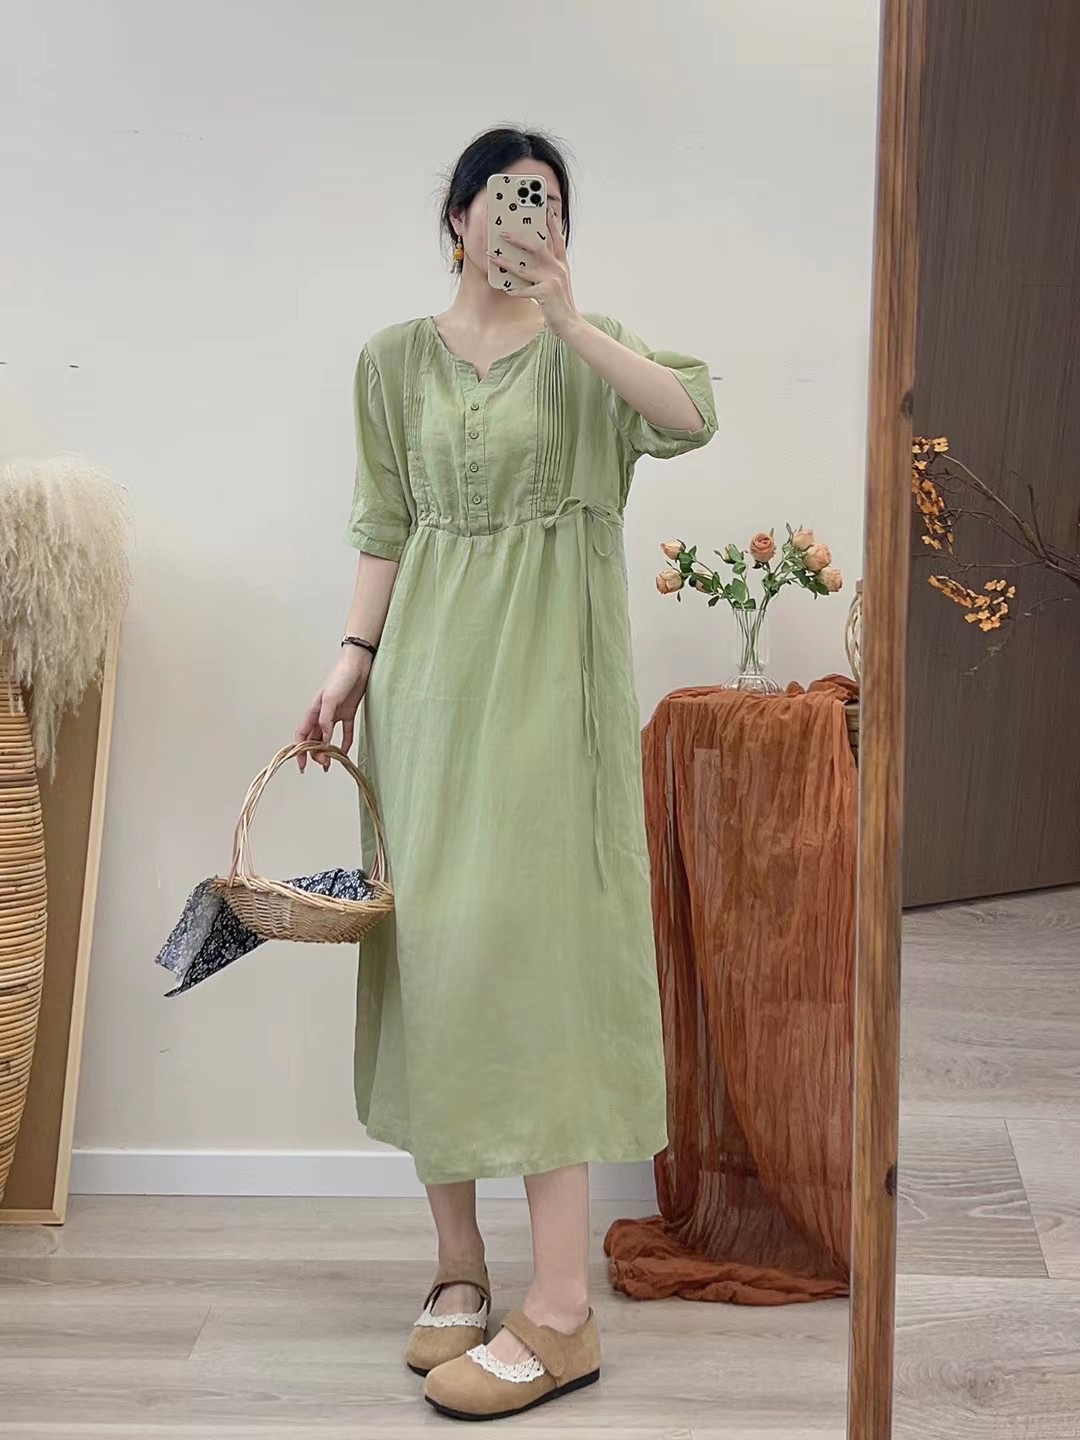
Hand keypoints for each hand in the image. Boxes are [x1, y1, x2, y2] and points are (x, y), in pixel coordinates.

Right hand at [294, 647, 371, 772]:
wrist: (359, 665)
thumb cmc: (341, 677)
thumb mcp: (329, 699)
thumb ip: (325, 720)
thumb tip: (323, 738)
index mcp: (313, 711)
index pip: (302, 734)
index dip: (300, 750)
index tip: (302, 765)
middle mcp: (322, 714)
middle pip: (314, 738)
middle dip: (316, 753)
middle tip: (324, 764)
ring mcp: (335, 714)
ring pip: (327, 737)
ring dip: (327, 750)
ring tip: (330, 763)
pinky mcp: (349, 712)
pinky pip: (345, 731)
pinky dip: (344, 742)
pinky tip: (345, 752)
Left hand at [487, 212, 579, 336]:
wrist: (570, 323)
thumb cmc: (560, 303)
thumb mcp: (558, 281)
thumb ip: (548, 268)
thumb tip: (528, 259)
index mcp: (561, 264)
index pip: (556, 238)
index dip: (551, 222)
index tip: (544, 208)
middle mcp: (557, 268)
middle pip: (537, 246)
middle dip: (519, 238)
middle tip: (503, 233)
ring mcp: (552, 280)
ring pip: (524, 267)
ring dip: (505, 262)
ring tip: (492, 256)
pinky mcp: (546, 294)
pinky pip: (524, 290)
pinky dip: (514, 290)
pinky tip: (506, 289)